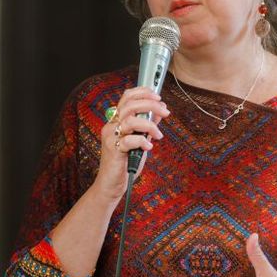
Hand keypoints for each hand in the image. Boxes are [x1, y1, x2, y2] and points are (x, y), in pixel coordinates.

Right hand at [94, 87, 169, 203]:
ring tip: (158, 135)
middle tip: (165, 112)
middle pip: (130, 105)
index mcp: (117, 120)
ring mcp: (110, 137)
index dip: (143, 93)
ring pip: (130, 120)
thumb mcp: (140, 140)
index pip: (127, 97)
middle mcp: (111, 125)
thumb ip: (147, 125)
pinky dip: (141, 141)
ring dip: (149, 125)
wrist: (112, 184)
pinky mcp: (113, 149)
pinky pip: (128, 140)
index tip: (158, 97)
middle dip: (151, 104)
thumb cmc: (126, 162)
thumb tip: (160, 111)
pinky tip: (148, 146)